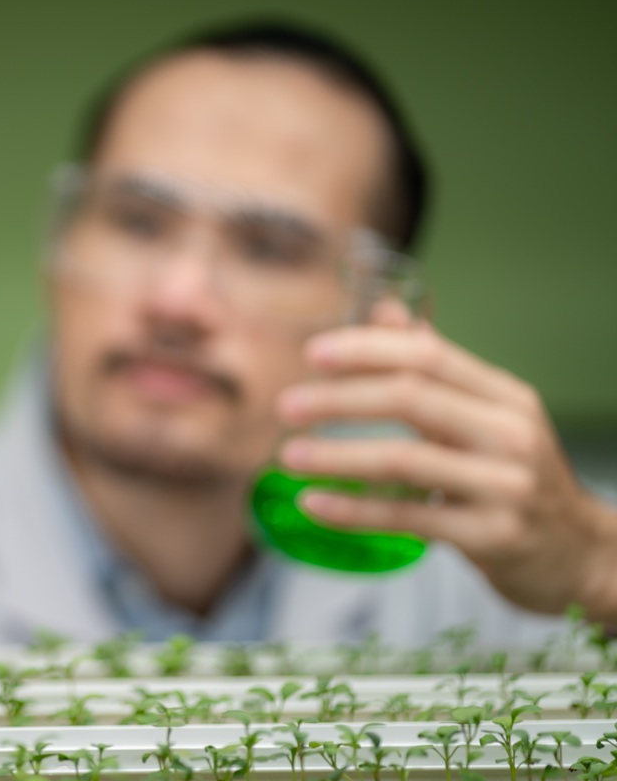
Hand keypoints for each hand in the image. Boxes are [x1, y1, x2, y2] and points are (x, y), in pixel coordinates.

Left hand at [275, 322, 616, 625]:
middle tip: (286, 407)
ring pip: (405, 459)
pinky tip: (314, 503)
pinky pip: (410, 518)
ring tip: (289, 457)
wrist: (580, 554)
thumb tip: (385, 310)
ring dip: (337, 456)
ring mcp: (505, 486)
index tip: (314, 354)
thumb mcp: (487, 416)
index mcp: (504, 396)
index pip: (428, 356)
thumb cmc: (518, 478)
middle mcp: (510, 434)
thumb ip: (434, 367)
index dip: (367, 350)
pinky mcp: (493, 537)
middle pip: (411, 399)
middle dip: (339, 399)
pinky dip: (354, 511)